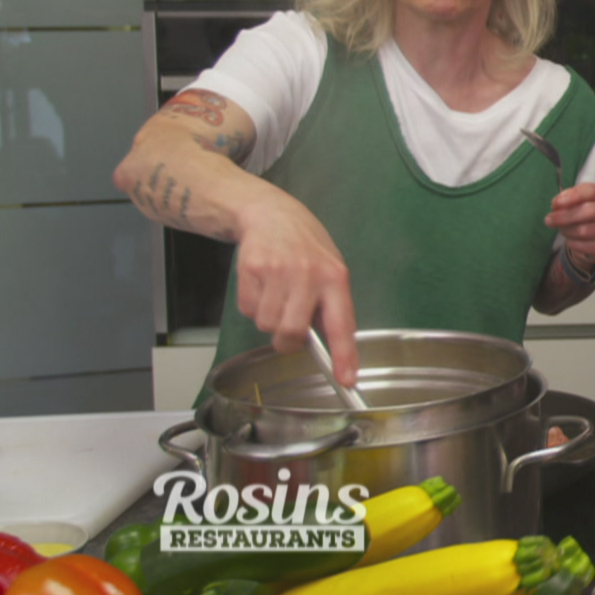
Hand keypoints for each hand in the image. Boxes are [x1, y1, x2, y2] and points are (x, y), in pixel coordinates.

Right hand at [231, 191, 358, 382]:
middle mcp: (308, 275)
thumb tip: (330, 347)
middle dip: (286, 340)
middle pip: (291, 333)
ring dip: (268, 319)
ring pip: (266, 324)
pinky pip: (247, 309)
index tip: (347, 380)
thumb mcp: (330, 270)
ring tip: (276, 295)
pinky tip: (262, 285)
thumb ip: (330, 305)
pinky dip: (252, 306)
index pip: (342, 324)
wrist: (272, 214)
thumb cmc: (306, 247)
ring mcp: (277, 271)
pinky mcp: (251, 269)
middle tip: (288, 327)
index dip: (344, 355)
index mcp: (335, 278)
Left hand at [546, 182, 594, 270]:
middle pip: (588, 211)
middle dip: (564, 216)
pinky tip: (570, 239)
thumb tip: (557, 204)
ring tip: (561, 229)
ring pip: (584, 230)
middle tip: (548, 220)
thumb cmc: (583, 212)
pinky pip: (584, 246)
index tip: (555, 203)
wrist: (593, 234)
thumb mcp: (575, 200)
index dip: (572, 196)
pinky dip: (572, 243)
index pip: (591, 191)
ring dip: (566, 230)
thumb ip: (566, 198)